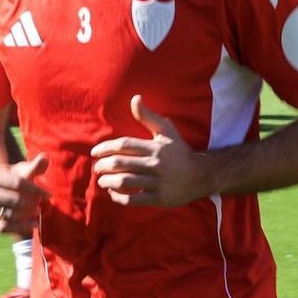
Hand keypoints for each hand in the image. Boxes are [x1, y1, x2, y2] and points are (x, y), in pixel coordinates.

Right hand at [0, 153, 48, 233]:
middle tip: (40, 204)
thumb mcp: (21, 171)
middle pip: (13, 200)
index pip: (17, 183)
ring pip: (8, 215)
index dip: (35, 189)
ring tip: (38, 213)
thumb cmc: (11, 180)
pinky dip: (19, 227)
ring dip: (27, 216)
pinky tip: (33, 224)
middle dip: (31, 203)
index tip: (49, 194)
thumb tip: (45, 157)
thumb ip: (34, 166)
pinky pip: (2, 227)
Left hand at [90, 95, 208, 206]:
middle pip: (121, 164)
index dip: (105, 148)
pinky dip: (119, 197)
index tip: (95, 152)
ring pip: (124, 182)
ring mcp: (158, 182)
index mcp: (155, 147)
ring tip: (102, 181)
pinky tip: (114, 193)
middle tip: (97, 168)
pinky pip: (133, 199)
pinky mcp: (159, 198)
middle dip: (103, 166)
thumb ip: (148, 117)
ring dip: (107, 182)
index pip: (124, 145)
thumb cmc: (179, 152)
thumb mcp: (167, 131)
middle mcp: (156, 164)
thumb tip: (135, 98)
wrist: (202, 175)